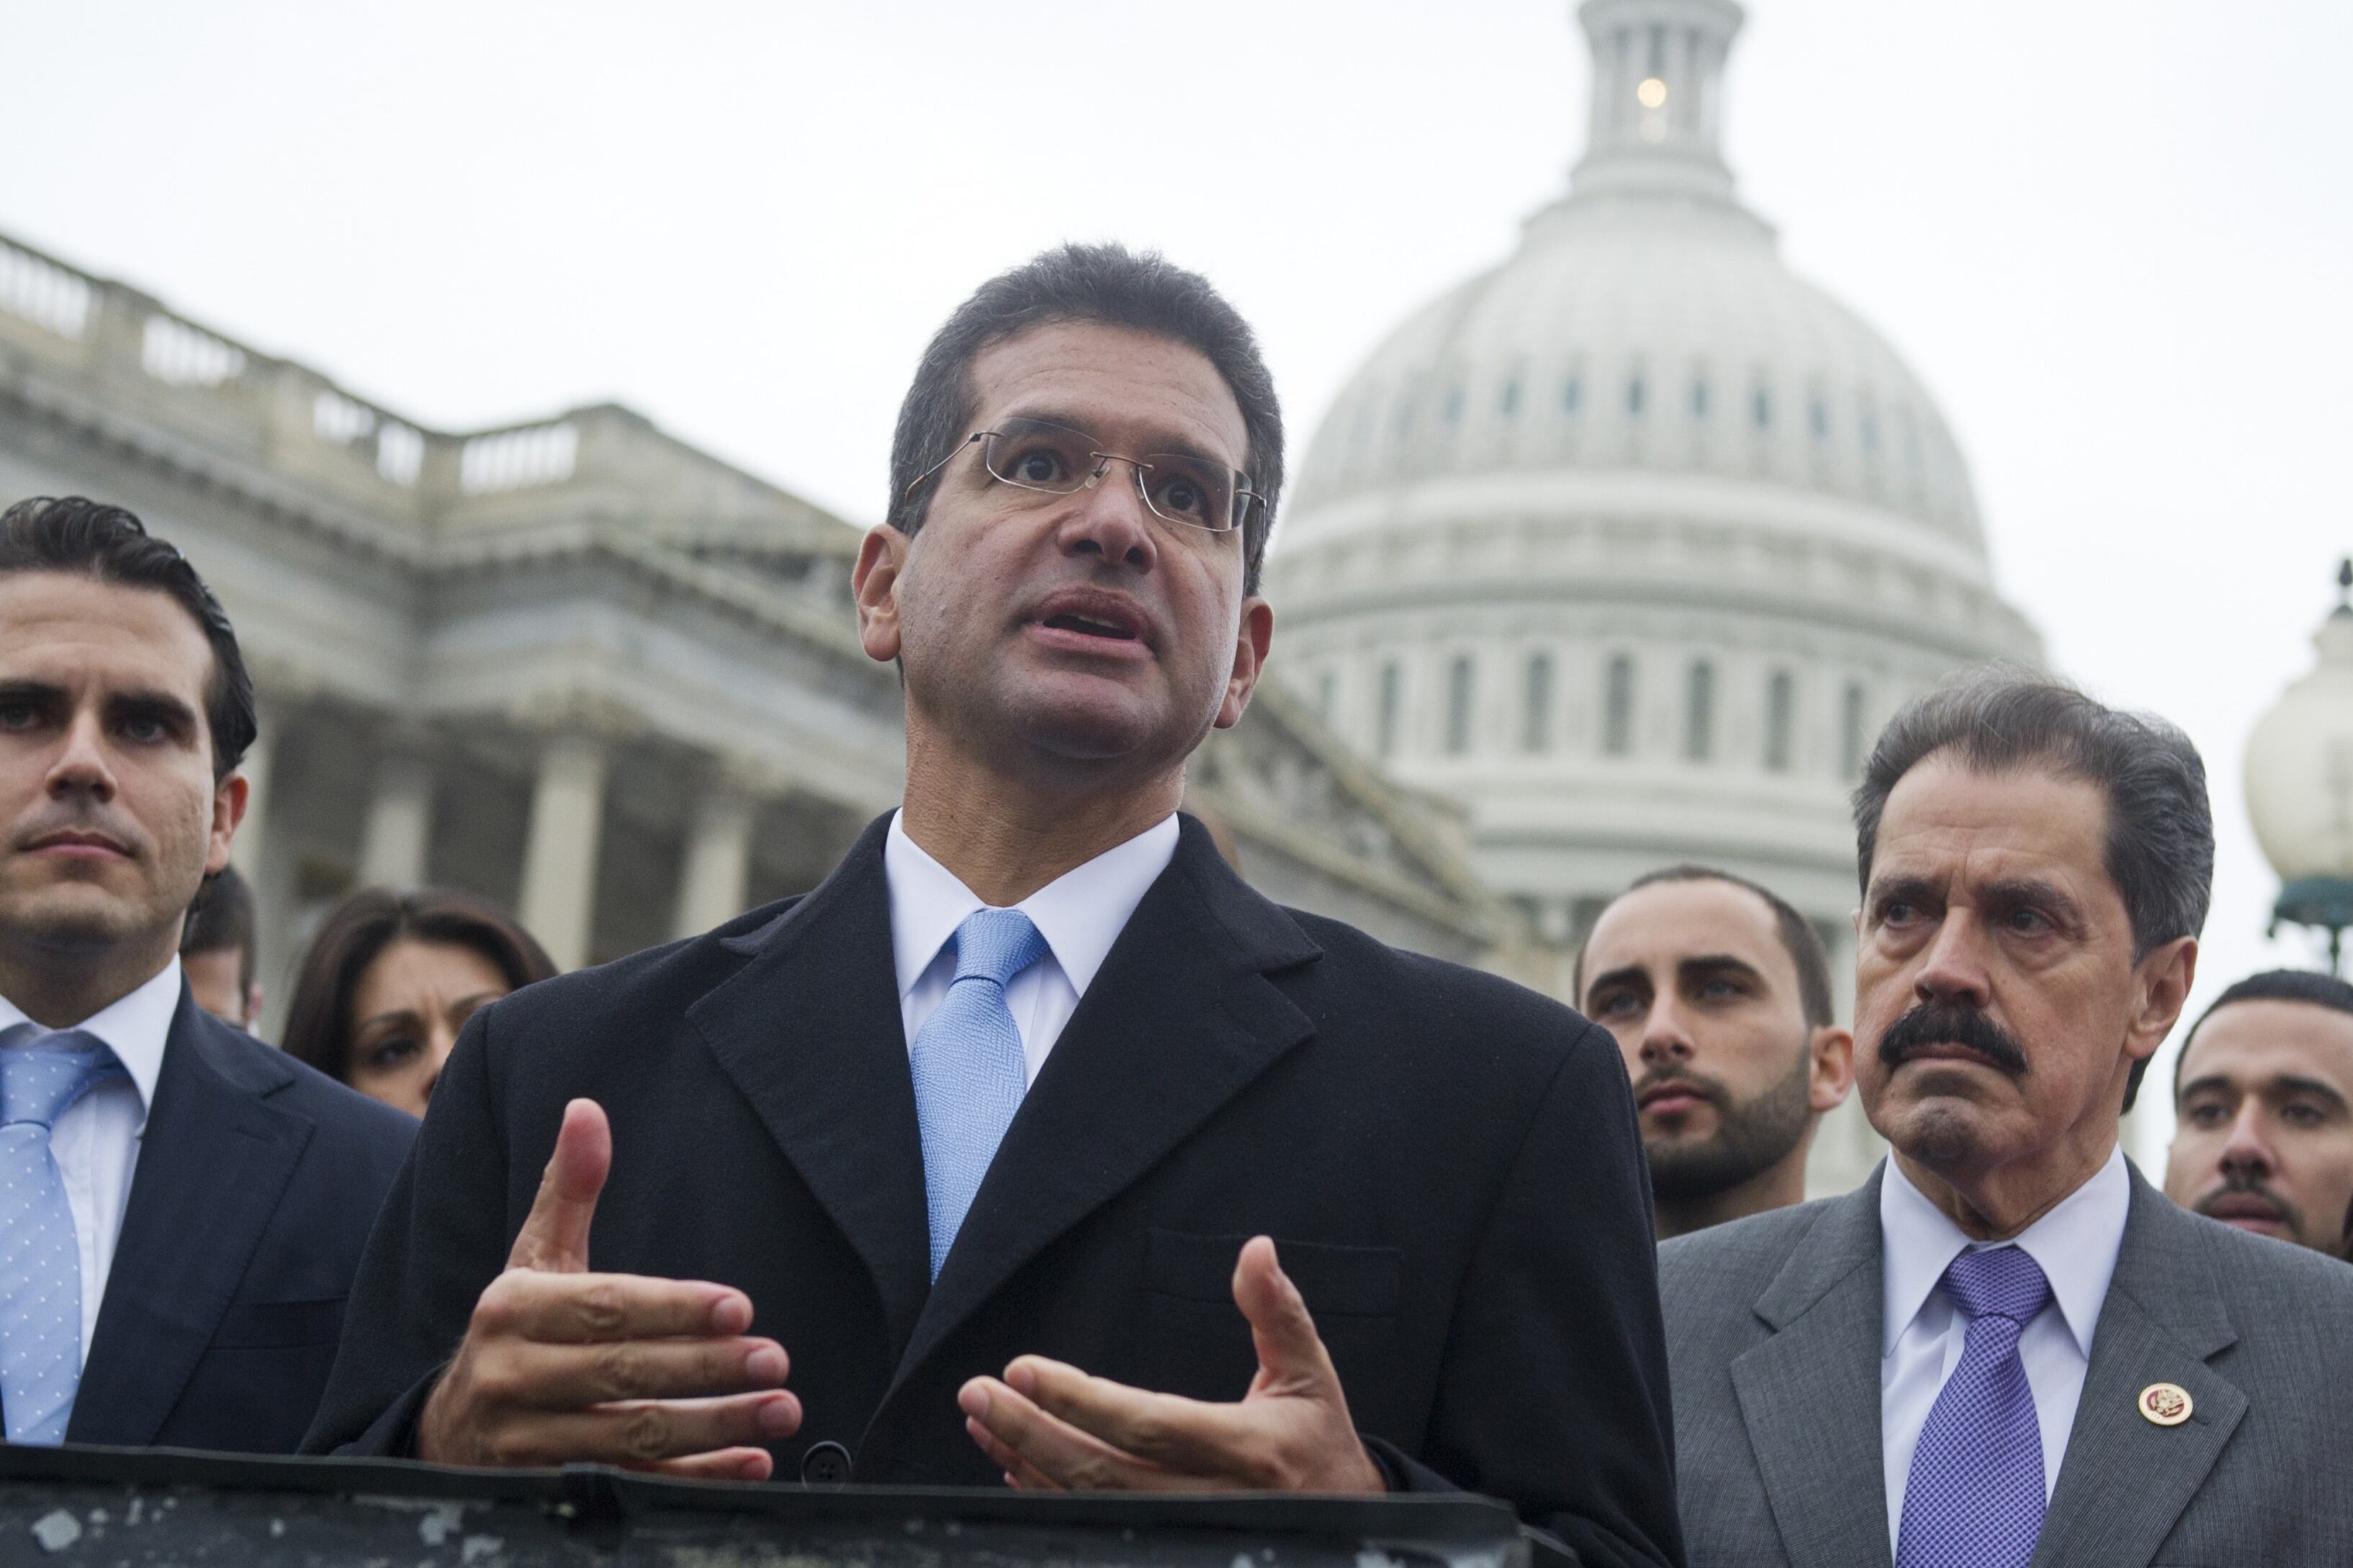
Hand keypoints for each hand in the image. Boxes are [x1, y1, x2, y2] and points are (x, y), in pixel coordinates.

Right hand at [415, 1099, 801, 1477]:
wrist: (449, 1426)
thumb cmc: (515, 1328)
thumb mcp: (533, 1257)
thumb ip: (568, 1189)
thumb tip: (587, 1108)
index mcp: (510, 1309)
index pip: (603, 1307)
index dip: (672, 1309)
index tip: (740, 1306)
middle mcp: (510, 1377)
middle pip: (621, 1374)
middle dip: (705, 1368)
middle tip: (775, 1359)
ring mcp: (527, 1442)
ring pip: (632, 1437)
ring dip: (714, 1427)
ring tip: (783, 1408)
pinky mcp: (549, 1489)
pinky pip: (633, 1485)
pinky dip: (695, 1480)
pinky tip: (753, 1464)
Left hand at [957, 1236, 1384, 1493]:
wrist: (1346, 1518)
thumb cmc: (1317, 1440)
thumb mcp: (1310, 1371)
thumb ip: (1276, 1310)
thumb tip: (1255, 1250)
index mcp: (1245, 1449)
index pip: (1145, 1423)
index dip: (1079, 1400)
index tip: (1024, 1369)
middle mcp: (1208, 1499)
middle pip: (1100, 1472)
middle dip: (1029, 1431)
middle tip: (976, 1393)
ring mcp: (1186, 1531)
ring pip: (1089, 1504)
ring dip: (1026, 1461)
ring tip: (982, 1420)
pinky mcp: (1172, 1544)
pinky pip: (1097, 1525)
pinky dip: (1049, 1496)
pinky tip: (1014, 1465)